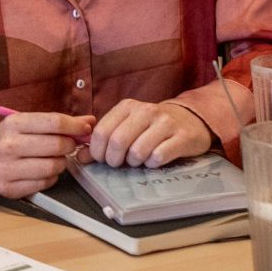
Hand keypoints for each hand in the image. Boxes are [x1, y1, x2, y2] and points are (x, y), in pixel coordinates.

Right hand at [0, 111, 95, 198]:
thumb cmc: (3, 140)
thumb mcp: (22, 124)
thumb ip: (55, 123)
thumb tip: (89, 122)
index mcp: (13, 124)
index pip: (54, 122)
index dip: (76, 126)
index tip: (86, 128)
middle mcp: (8, 146)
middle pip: (57, 146)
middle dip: (69, 146)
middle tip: (68, 145)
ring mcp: (7, 169)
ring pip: (53, 167)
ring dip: (61, 164)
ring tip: (54, 159)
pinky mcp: (8, 189)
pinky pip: (44, 184)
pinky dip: (50, 178)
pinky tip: (42, 172)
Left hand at [88, 99, 210, 168]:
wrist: (190, 120)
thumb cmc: (153, 127)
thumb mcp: (127, 126)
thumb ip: (103, 140)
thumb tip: (80, 157)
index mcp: (128, 106)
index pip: (102, 132)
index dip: (97, 152)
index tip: (102, 159)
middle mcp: (146, 111)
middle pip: (117, 142)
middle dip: (114, 160)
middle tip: (119, 163)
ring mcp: (165, 123)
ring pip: (137, 152)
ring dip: (134, 163)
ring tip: (138, 159)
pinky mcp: (181, 137)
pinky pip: (158, 157)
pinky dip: (152, 164)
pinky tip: (154, 160)